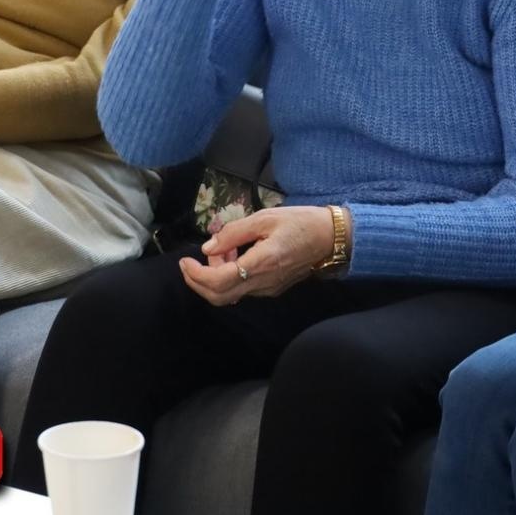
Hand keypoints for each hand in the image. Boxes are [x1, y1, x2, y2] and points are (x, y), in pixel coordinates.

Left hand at [178, 205, 338, 306]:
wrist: (330, 238)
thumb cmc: (300, 222)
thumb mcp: (265, 217)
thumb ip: (234, 232)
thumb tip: (208, 248)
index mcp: (261, 263)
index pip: (218, 281)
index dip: (196, 274)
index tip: (185, 260)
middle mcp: (263, 282)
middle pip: (219, 297)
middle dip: (198, 282)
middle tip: (192, 261)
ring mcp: (267, 289)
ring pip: (229, 295)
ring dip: (214, 277)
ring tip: (221, 249)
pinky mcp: (271, 289)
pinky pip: (242, 290)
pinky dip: (228, 277)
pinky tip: (235, 256)